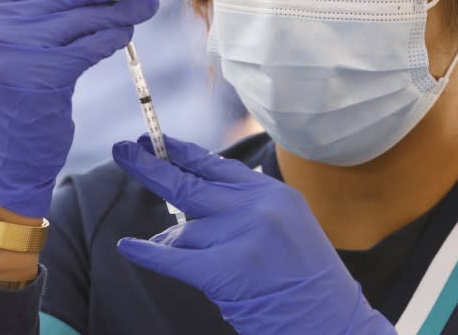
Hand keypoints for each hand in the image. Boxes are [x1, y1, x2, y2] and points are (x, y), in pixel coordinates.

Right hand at [0, 0, 160, 217]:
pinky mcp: (37, 74)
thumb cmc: (21, 102)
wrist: (5, 159)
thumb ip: (50, 13)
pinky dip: (112, 37)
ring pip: (82, 18)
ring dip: (124, 8)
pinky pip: (87, 48)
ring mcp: (13, 47)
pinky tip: (130, 31)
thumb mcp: (25, 47)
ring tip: (152, 0)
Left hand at [112, 136, 395, 334]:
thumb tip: (188, 207)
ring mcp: (240, 238)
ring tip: (174, 252)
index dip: (181, 152)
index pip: (216, 166)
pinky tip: (128, 246)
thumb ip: (243, 209)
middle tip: (122, 150)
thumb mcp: (287, 227)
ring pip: (182, 232)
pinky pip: (174, 258)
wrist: (334, 324)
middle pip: (188, 182)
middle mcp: (256, 208)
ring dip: (171, 243)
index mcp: (272, 194)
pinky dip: (147, 253)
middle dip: (150, 166)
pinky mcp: (225, 271)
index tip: (155, 142)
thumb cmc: (309, 282)